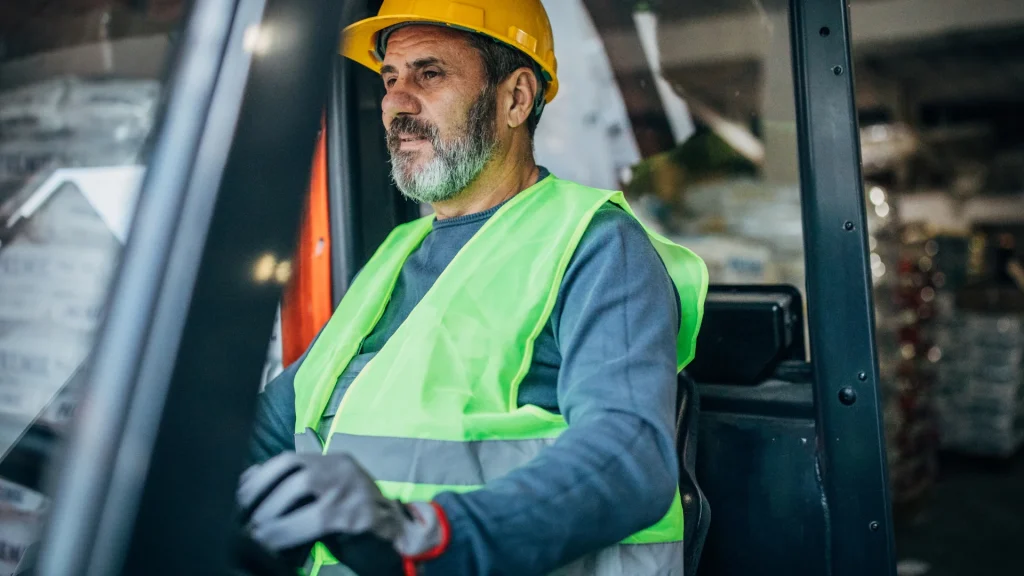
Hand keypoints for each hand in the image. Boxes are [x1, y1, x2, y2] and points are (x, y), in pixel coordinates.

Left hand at [237, 451, 447, 574]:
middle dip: (261, 498)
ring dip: (272, 515)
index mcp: (331, 461)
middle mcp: (341, 467)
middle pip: (292, 472)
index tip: (238, 498)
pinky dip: (288, 531)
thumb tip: (250, 484)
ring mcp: (351, 488)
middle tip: (243, 521)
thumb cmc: (352, 519)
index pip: (287, 460)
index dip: (258, 479)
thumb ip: (295, 488)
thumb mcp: (325, 495)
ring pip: (302, 490)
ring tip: (255, 534)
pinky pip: (315, 519)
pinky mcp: (357, 514)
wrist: (396, 537)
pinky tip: (275, 543)